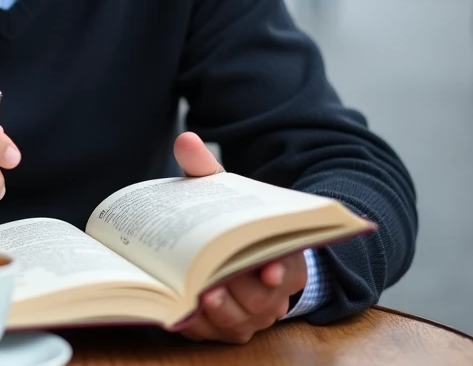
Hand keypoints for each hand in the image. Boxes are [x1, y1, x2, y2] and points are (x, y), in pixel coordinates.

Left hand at [173, 132, 307, 343]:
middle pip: (262, 300)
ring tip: (200, 295)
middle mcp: (273, 292)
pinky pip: (214, 332)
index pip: (291, 265)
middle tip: (216, 284)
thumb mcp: (222, 193)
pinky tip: (182, 310)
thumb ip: (205, 169)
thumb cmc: (229, 221)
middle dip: (241, 293)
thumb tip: (186, 140)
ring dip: (220, 311)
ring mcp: (251, 314)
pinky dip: (198, 323)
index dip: (281, 269)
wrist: (230, 251)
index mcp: (284, 256)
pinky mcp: (226, 329)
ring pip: (241, 321)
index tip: (268, 269)